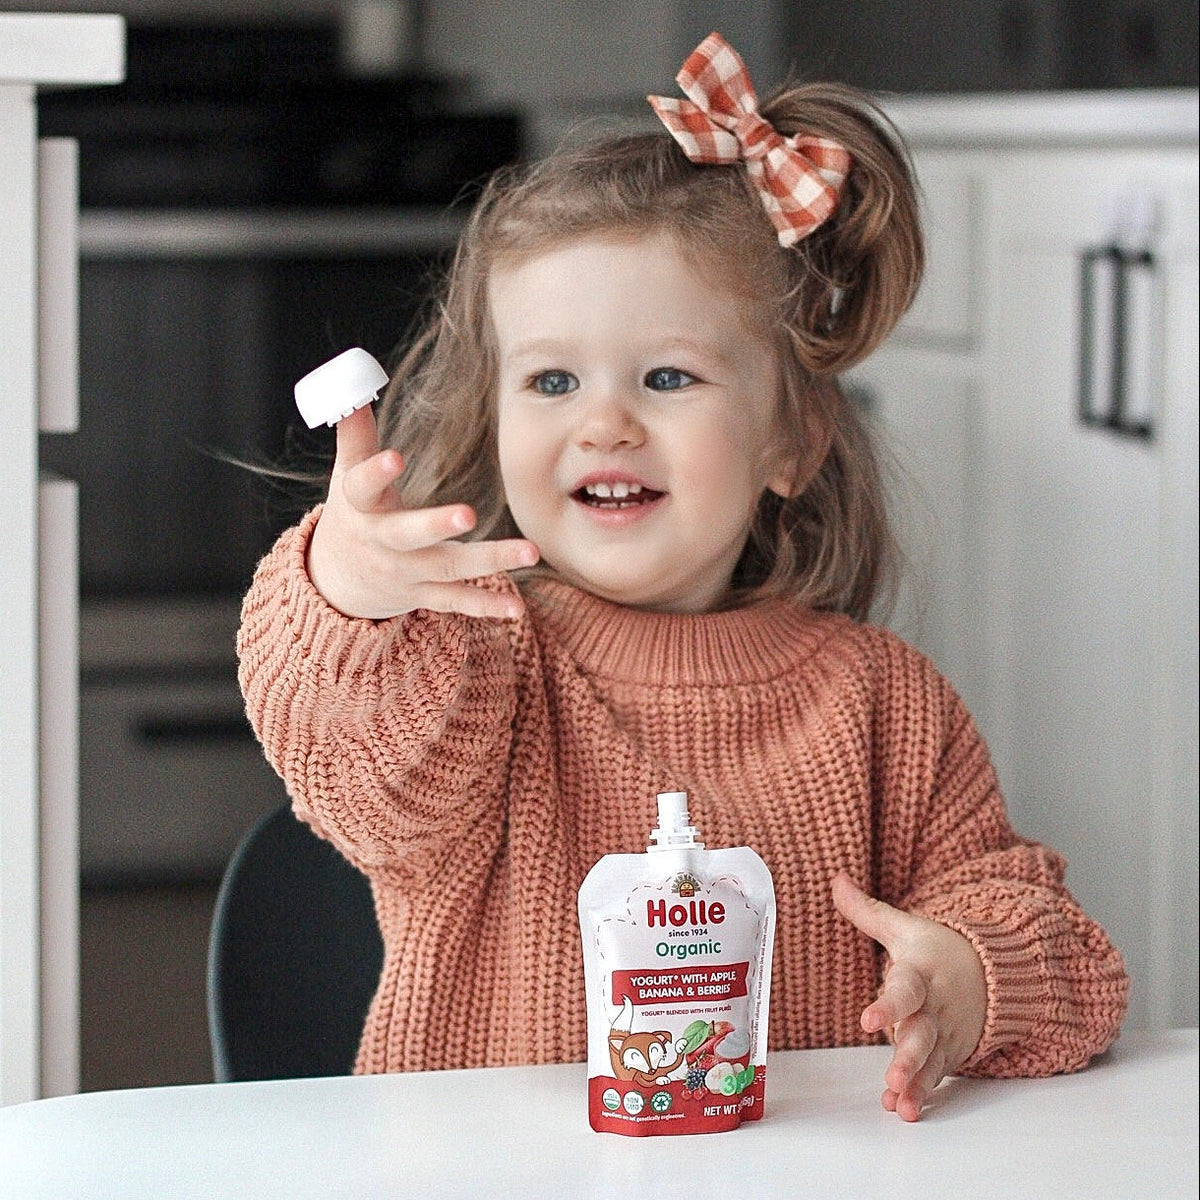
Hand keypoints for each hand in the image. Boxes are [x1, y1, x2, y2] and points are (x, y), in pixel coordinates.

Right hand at [307, 405, 538, 619]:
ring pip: (448, 568)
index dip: (376, 473)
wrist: (338, 580)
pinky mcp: (424, 595)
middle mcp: (383, 543)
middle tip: (468, 514)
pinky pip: (457, 602)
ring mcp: (406, 573)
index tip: (395, 457)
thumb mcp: (346, 473)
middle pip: (408, 535)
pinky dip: (486, 606)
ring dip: (490, 561)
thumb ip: (355, 433)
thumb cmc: (354, 511)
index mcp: (360, 507)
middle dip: (436, 525)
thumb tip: (353, 389)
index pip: (362, 488)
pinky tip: (516, 609)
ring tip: (530, 552)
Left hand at [831, 871, 986, 1121]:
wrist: (993, 971)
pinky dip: (922, 1093)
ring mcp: (945, 1034)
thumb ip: (866, 910)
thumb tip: (834, 879)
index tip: (868, 1020)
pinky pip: (936, 1076)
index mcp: (921, 974)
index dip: (887, 1005)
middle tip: (892, 1075)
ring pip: (931, 1061)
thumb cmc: (939, 948)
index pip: (905, 989)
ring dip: (915, 1083)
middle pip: (922, 1034)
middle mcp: (935, 1008)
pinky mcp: (950, 1053)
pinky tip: (904, 1109)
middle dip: (909, 1057)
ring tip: (900, 1105)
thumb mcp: (904, 926)